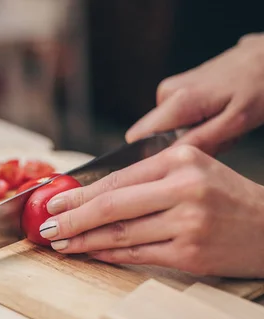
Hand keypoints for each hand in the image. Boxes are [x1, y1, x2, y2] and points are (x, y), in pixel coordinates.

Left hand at [39, 145, 263, 277]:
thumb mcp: (191, 170)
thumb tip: (92, 193)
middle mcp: (184, 189)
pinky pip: (138, 255)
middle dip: (73, 218)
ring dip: (85, 241)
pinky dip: (109, 255)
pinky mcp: (191, 253)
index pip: (117, 179)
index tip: (54, 200)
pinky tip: (91, 254)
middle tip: (47, 227)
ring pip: (121, 234)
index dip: (80, 193)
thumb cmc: (226, 197)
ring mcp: (188, 223)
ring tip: (61, 243)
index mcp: (180, 160)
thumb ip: (147, 178)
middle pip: (112, 206)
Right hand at [125, 33, 263, 154]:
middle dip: (181, 145)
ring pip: (167, 130)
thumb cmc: (258, 86)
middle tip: (214, 139)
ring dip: (191, 136)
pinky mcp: (175, 90)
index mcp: (178, 101)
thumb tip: (166, 157)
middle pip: (154, 136)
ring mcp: (169, 90)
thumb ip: (199, 141)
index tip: (175, 160)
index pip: (138, 137)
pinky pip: (174, 119)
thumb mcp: (235, 123)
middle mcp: (166, 93)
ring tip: (219, 125)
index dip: (150, 155)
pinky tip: (214, 115)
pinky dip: (195, 124)